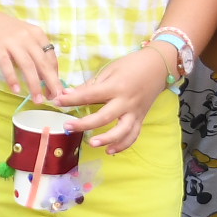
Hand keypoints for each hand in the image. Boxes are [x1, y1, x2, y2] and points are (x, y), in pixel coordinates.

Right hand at [0, 0, 65, 103]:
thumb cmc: (1, 29)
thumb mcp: (22, 35)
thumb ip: (33, 50)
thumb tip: (44, 75)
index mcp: (37, 34)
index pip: (51, 58)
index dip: (55, 76)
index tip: (56, 90)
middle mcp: (27, 37)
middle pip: (43, 63)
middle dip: (51, 83)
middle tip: (54, 98)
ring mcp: (12, 42)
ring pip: (28, 66)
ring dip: (34, 85)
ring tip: (37, 99)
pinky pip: (7, 65)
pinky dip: (12, 78)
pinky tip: (15, 89)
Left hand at [60, 43, 175, 158]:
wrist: (159, 67)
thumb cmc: (131, 65)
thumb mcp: (110, 70)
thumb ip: (90, 85)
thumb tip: (68, 93)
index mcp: (115, 86)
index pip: (90, 95)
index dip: (72, 100)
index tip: (57, 102)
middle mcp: (125, 101)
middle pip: (104, 117)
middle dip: (85, 124)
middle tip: (68, 126)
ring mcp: (135, 112)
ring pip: (122, 131)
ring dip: (107, 139)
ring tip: (92, 143)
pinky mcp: (141, 118)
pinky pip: (133, 135)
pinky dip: (123, 145)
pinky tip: (110, 151)